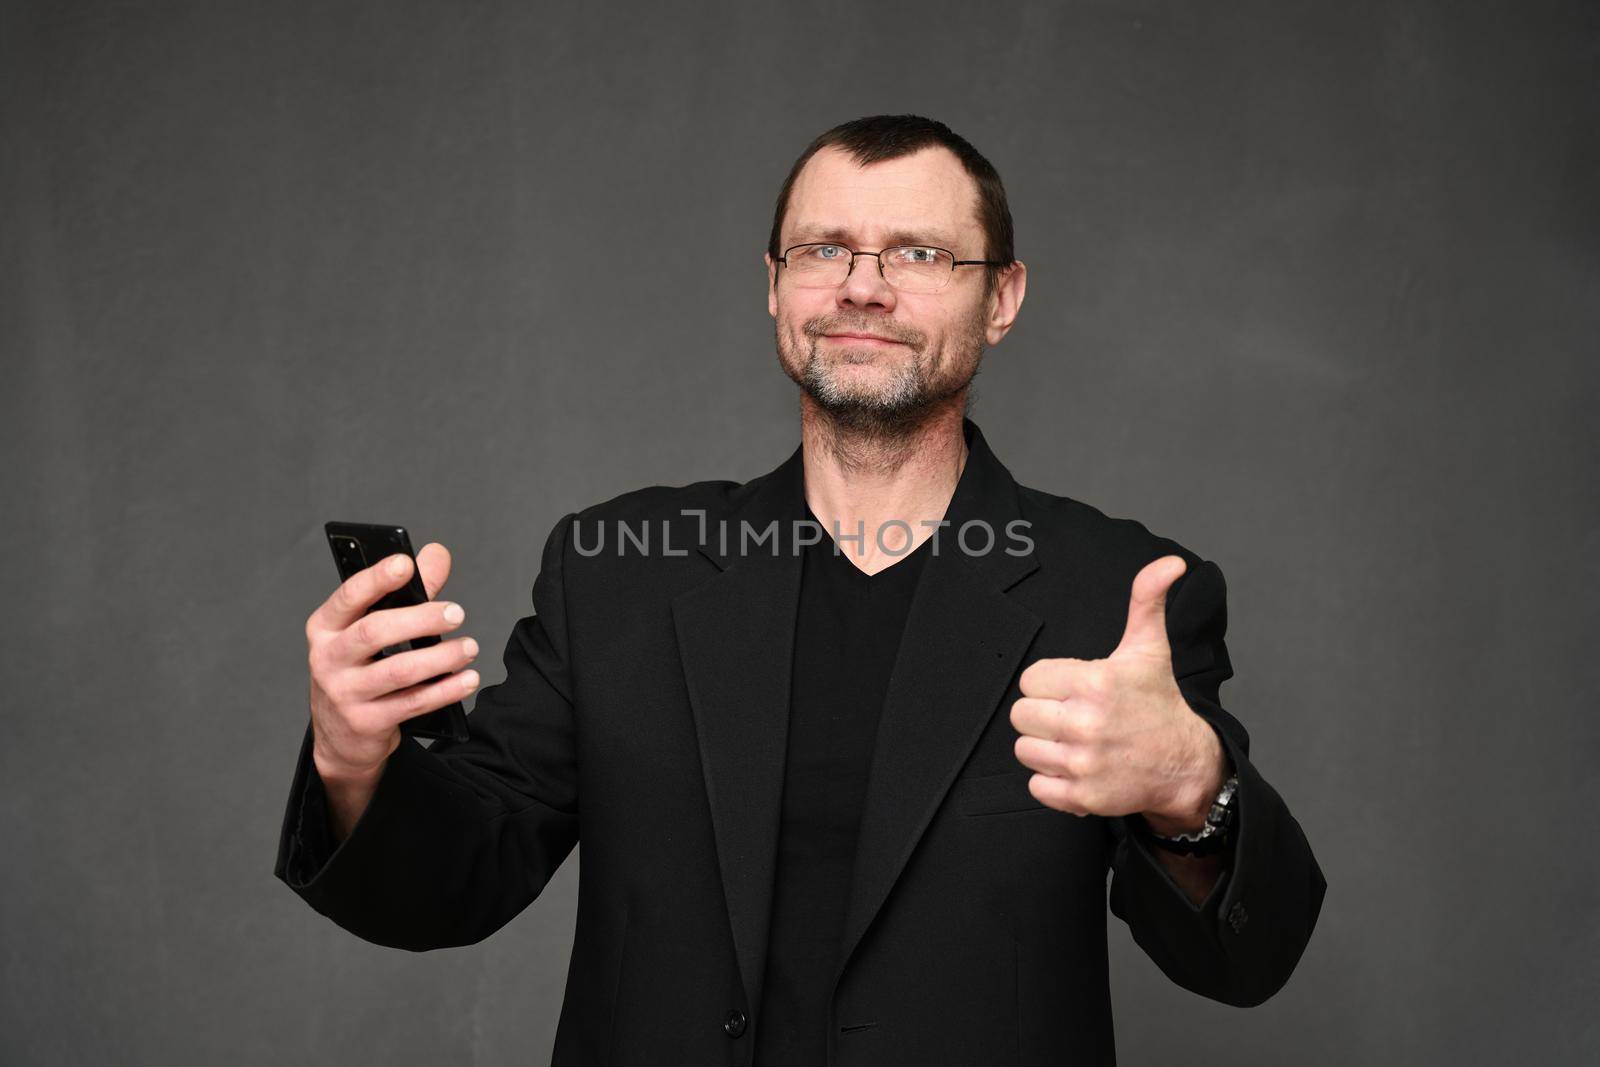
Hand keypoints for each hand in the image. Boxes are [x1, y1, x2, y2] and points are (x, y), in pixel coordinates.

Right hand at [304, 543, 479, 781]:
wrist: (340, 736)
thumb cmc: (359, 669)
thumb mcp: (369, 629)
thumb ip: (407, 592)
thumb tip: (436, 555)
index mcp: (325, 627)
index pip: (349, 597)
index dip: (376, 579)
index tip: (405, 564)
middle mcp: (327, 659)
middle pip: (375, 631)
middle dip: (420, 619)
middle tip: (457, 613)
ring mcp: (344, 694)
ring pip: (398, 671)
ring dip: (441, 657)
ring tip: (469, 647)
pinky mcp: (366, 722)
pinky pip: (413, 703)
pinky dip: (445, 690)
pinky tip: (467, 679)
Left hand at [1009, 555, 1223, 827]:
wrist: (1185, 763)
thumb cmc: (1158, 702)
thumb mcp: (1149, 648)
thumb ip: (1147, 601)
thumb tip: (1170, 563)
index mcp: (1095, 683)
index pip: (1030, 679)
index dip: (1048, 683)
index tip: (1072, 689)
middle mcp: (1087, 724)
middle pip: (1021, 714)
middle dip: (1042, 713)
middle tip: (1070, 714)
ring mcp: (1085, 763)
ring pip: (1024, 750)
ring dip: (1044, 747)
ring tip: (1073, 741)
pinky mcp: (1083, 797)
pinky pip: (1037, 788)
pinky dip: (1051, 782)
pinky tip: (1076, 767)